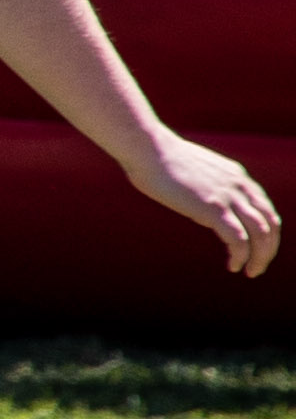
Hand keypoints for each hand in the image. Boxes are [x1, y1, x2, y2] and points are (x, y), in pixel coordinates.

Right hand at [137, 126, 281, 276]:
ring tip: (250, 271)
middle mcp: (240, 186)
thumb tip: (196, 196)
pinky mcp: (213, 208)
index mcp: (237, 176)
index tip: (256, 247)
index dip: (267, 232)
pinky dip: (241, 256)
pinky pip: (238, 239)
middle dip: (269, 249)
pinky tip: (233, 266)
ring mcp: (228, 196)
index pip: (266, 208)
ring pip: (261, 234)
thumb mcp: (194, 169)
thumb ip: (205, 184)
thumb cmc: (158, 157)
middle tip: (258, 266)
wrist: (148, 148)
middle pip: (270, 223)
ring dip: (260, 257)